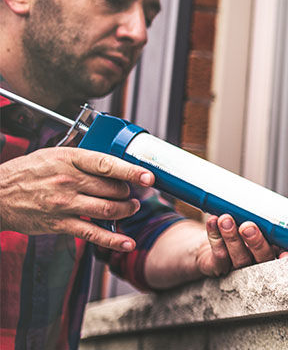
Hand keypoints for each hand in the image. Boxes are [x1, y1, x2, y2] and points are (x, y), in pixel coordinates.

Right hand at [0, 147, 152, 250]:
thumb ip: (82, 159)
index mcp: (70, 160)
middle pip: (113, 189)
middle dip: (130, 193)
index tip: (149, 176)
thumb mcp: (54, 155)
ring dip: (127, 211)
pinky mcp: (60, 224)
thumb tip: (112, 163)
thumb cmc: (27, 172)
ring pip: (108, 209)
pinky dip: (112, 240)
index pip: (108, 164)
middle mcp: (69, 181)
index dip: (132, 171)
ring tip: (131, 208)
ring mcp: (65, 204)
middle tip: (134, 193)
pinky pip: (92, 233)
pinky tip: (126, 243)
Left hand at [195, 214, 287, 276]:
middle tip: (248, 227)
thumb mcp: (255, 222)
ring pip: (239, 258)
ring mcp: (238, 268)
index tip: (285, 252)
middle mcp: (257, 263)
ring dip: (232, 237)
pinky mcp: (219, 267)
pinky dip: (214, 236)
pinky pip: (219, 255)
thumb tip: (260, 192)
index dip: (286, 257)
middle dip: (256, 242)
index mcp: (271, 252)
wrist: (213, 246)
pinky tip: (213, 222)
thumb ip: (260, 213)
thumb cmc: (240, 230)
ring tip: (225, 219)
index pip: (284, 258)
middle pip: (262, 258)